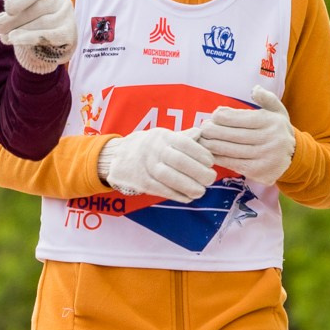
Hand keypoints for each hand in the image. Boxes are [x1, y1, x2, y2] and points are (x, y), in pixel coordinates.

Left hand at [0, 0, 74, 72]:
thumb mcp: (23, 7)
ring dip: (19, 32)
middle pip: (34, 10)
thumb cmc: (32, 20)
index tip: (7, 8)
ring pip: (39, 24)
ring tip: (5, 36)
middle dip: (13, 20)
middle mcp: (61, 0)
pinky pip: (48, 36)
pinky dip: (29, 38)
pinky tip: (15, 39)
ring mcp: (66, 17)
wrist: (51, 43)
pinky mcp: (68, 34)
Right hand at [96, 125, 215, 201]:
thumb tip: (202, 132)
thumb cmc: (149, 147)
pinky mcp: (142, 182)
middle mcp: (154, 149)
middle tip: (211, 179)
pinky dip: (177, 195)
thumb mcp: (164, 136)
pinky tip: (188, 197)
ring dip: (189, 186)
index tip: (211, 162)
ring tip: (201, 191)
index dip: (201, 154)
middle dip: (199, 172)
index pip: (185, 143)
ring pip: (170, 177)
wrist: (118, 156)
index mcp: (163, 136)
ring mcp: (146, 166)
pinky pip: (161, 190)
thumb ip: (183, 137)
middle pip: (179, 161)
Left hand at [193, 86, 295, 187]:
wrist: (293, 158)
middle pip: (233, 135)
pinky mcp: (258, 171)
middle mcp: (269, 139)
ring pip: (231, 150)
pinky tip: (210, 153)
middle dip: (214, 131)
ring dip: (212, 145)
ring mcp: (264, 157)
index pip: (241, 118)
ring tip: (202, 140)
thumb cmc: (278, 130)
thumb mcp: (278, 111)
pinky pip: (232, 163)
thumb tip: (255, 89)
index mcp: (271, 122)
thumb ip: (267, 98)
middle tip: (203, 128)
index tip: (213, 116)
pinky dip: (219, 158)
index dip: (223, 117)